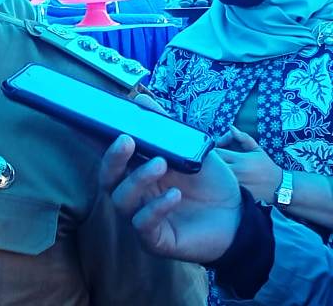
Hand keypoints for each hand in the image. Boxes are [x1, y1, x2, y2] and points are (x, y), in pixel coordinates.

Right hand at [100, 135, 242, 263]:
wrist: (238, 216)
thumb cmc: (210, 182)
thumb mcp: (190, 149)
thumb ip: (165, 127)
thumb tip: (140, 99)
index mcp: (137, 173)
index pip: (111, 159)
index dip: (101, 144)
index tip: (103, 127)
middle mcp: (134, 195)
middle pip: (107, 179)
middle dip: (113, 159)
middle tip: (127, 141)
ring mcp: (141, 217)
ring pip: (121, 200)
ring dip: (137, 180)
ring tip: (161, 164)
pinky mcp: (154, 240)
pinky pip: (143, 224)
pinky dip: (156, 208)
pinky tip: (175, 195)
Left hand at [216, 126, 281, 202]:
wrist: (278, 187)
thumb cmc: (266, 166)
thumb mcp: (257, 150)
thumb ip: (243, 137)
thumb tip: (230, 127)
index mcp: (239, 159)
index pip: (216, 152)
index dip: (211, 150)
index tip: (214, 151)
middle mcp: (236, 171)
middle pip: (211, 165)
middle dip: (209, 161)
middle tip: (211, 161)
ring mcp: (234, 184)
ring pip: (214, 177)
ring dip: (212, 173)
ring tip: (215, 170)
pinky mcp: (235, 194)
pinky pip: (220, 188)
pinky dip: (217, 184)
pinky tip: (219, 181)